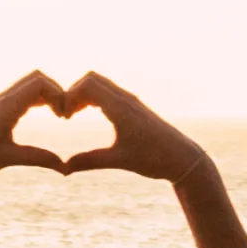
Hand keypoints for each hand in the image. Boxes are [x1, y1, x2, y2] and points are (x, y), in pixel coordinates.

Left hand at [0, 72, 67, 182]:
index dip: (59, 94)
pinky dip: (38, 99)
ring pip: (30, 85)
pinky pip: (23, 95)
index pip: (39, 83)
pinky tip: (45, 114)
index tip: (65, 116)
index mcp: (7, 106)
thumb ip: (38, 158)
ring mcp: (0, 102)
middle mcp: (3, 99)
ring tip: (59, 115)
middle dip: (56, 91)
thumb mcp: (9, 158)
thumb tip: (64, 167)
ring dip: (48, 94)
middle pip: (37, 78)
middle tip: (65, 114)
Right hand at [62, 73, 202, 180]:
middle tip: (66, 115)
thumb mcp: (119, 160)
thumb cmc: (153, 159)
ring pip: (101, 84)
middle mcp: (125, 98)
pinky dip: (95, 98)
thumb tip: (64, 168)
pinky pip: (109, 92)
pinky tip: (91, 114)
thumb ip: (90, 161)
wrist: (182, 157)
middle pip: (92, 79)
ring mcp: (130, 101)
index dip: (70, 96)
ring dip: (84, 94)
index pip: (87, 85)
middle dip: (74, 92)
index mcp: (120, 107)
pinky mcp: (134, 107)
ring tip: (74, 115)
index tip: (64, 117)